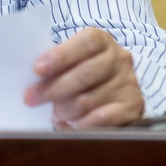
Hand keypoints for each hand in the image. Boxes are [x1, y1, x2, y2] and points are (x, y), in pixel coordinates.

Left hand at [23, 27, 144, 128]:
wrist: (116, 86)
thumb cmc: (83, 68)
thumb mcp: (73, 59)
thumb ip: (57, 64)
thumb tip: (33, 80)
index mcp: (102, 40)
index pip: (85, 43)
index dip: (61, 56)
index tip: (38, 69)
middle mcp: (119, 59)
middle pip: (87, 73)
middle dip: (55, 88)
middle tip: (32, 98)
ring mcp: (128, 83)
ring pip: (91, 99)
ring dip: (66, 109)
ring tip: (54, 114)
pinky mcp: (133, 106)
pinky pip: (105, 118)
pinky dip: (83, 124)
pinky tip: (70, 125)